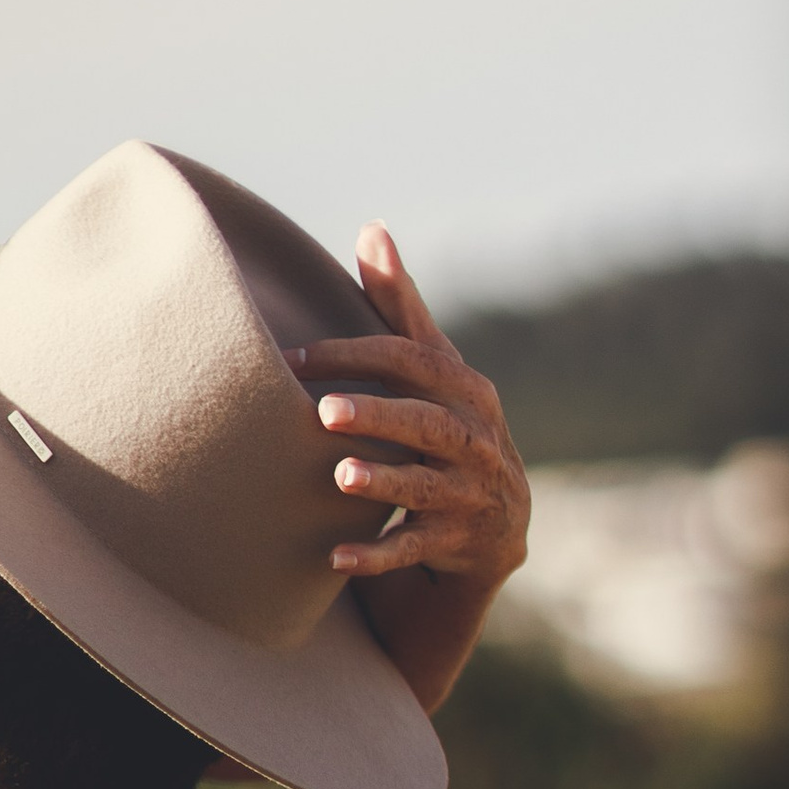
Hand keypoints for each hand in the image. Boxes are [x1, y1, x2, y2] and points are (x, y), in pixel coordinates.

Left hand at [289, 227, 530, 713]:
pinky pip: (417, 549)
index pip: (414, 362)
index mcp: (468, 391)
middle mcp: (479, 439)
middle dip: (377, 415)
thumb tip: (372, 230)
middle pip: (427, 422)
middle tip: (322, 413)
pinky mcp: (463, 544)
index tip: (294, 359)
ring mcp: (474, 495)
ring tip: (339, 477)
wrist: (494, 531)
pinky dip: (378, 556)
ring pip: (427, 486)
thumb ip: (400, 310)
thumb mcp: (433, 373)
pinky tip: (335, 559)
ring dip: (383, 480)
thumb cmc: (448, 433)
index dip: (356, 356)